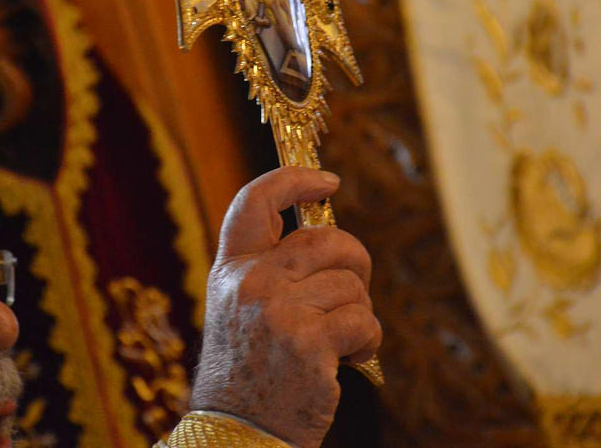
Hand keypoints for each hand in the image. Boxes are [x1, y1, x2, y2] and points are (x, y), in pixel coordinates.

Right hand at [190, 167, 381, 447]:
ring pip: (350, 284)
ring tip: (341, 342)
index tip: (329, 181)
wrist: (238, 432)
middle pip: (325, 240)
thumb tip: (328, 241)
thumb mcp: (240, 312)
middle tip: (355, 288)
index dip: (295, 179)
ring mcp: (278, 312)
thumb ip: (271, 272)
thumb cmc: (249, 374)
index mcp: (231, 270)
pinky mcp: (309, 343)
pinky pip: (364, 320)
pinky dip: (368, 341)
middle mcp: (251, 284)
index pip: (255, 202)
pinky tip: (350, 360)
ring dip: (359, 313)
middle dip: (355, 261)